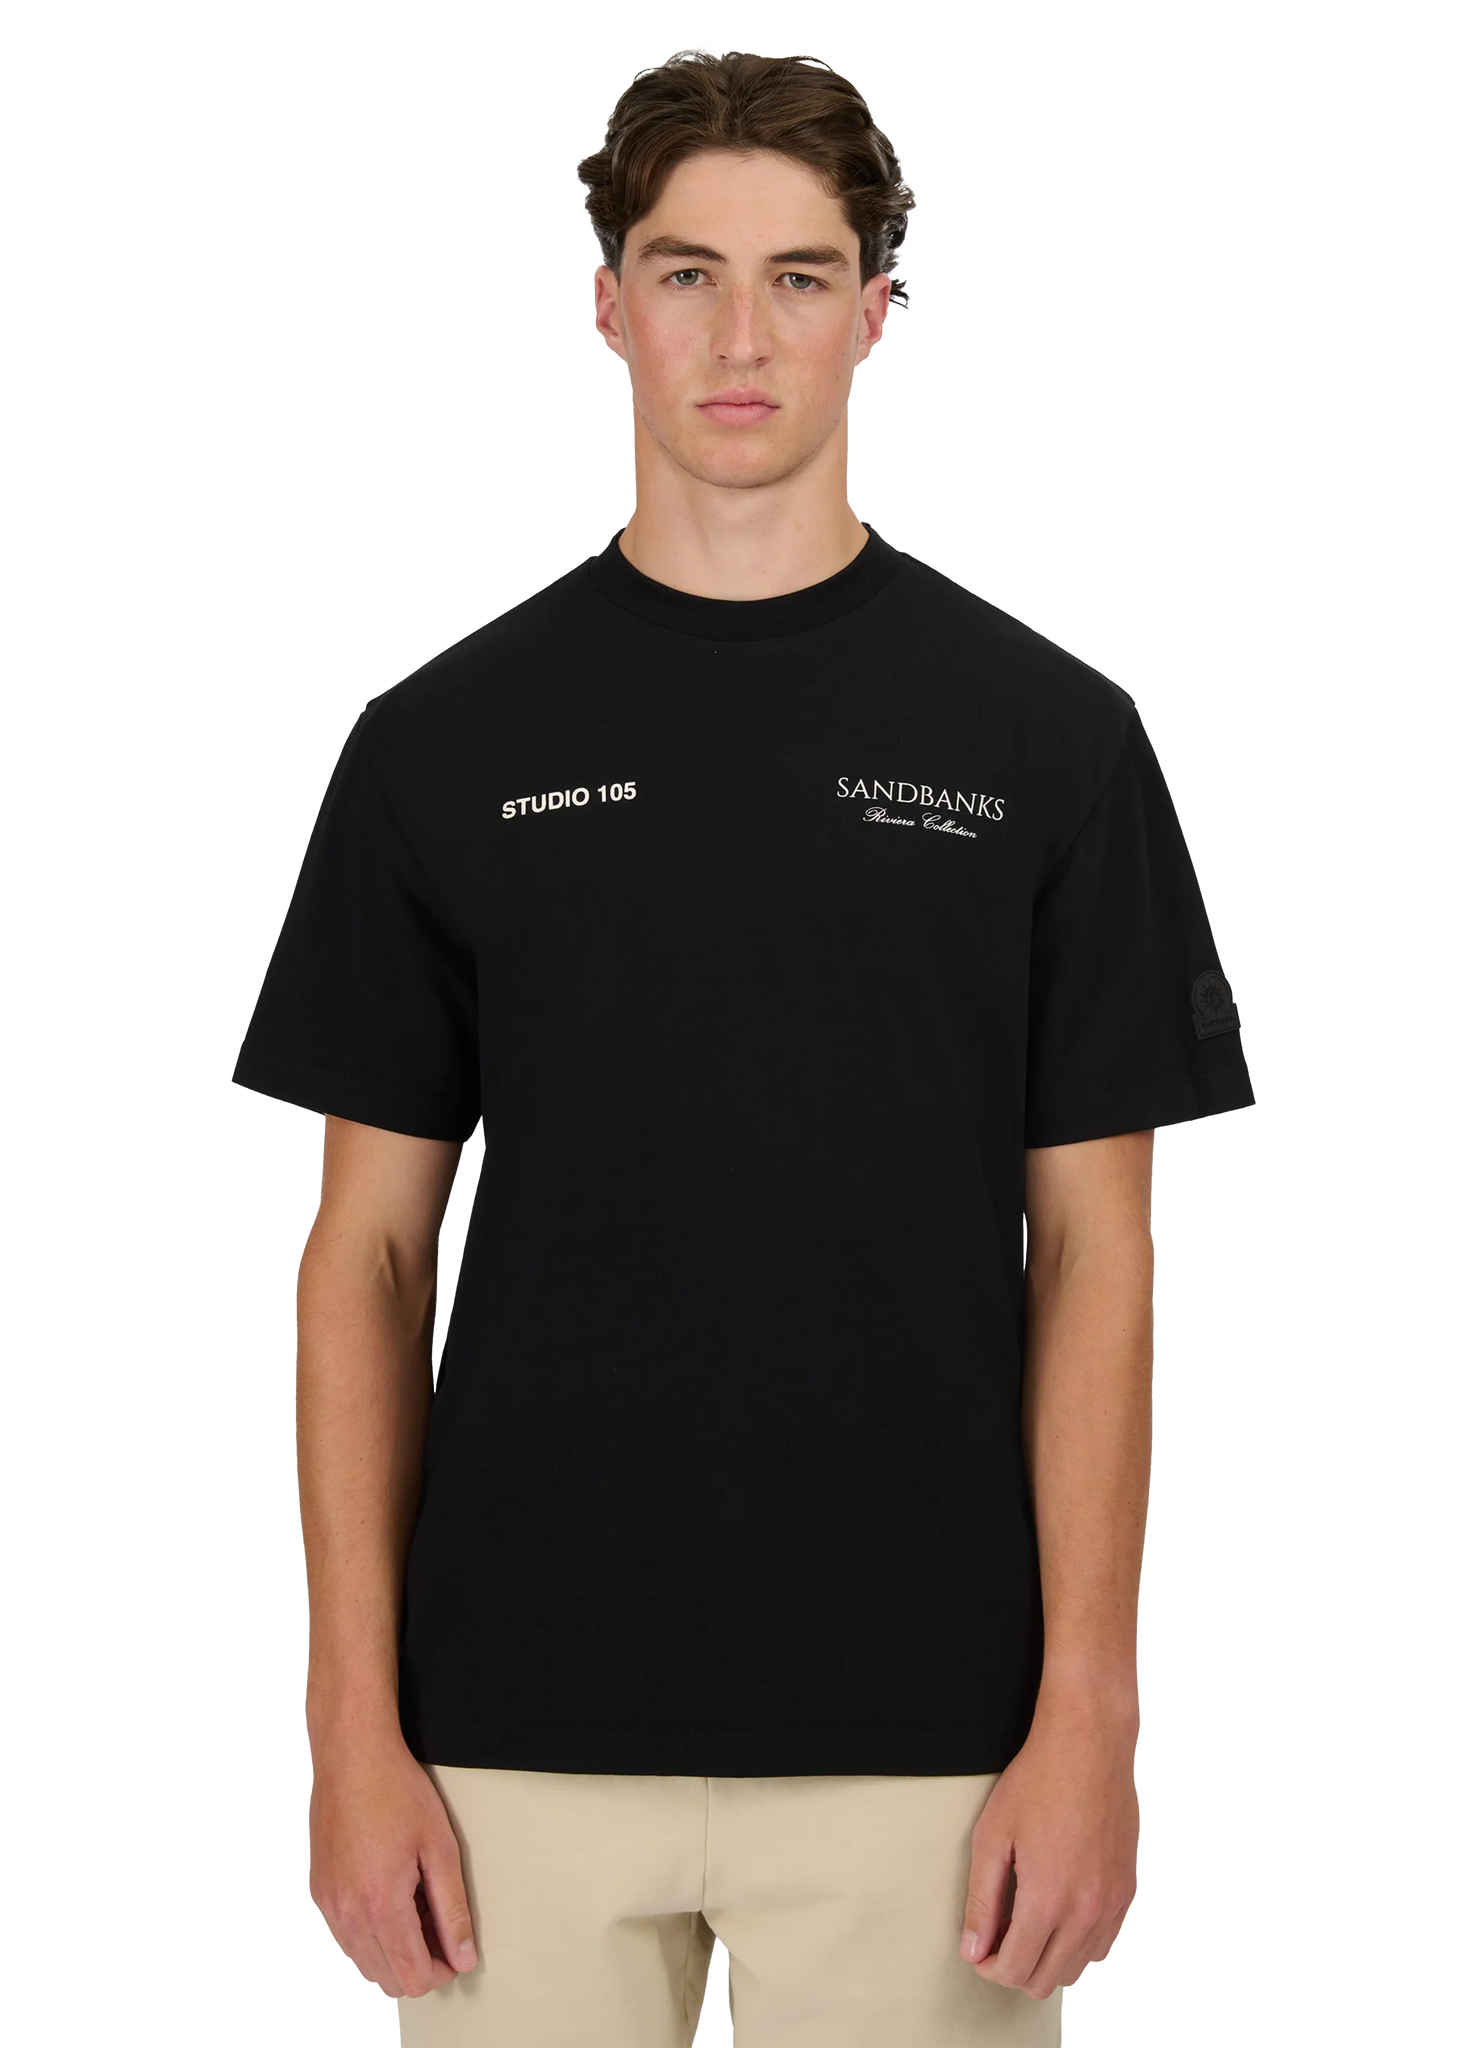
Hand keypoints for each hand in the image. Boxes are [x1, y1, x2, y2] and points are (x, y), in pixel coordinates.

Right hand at [306, 1734, 478, 1999]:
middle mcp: (347, 1914)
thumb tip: (464, 1956)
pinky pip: (345, 1938)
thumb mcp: (440, 1848)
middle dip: (419, 1964)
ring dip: (393, 1951)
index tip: (456, 1949)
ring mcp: (327, 1905)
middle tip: (438, 1923)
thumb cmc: (397, 1791)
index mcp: (381, 1905)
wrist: (351, 1756)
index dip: (442, 1971)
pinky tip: (388, 1896)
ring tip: (415, 1906)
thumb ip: (453, 1910)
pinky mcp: (318, 1893)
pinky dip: (370, 1933)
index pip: (412, 1978)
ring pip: (364, 1964)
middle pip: (387, 1979)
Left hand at [959, 1706, 1140, 1999]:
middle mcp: (1086, 1912)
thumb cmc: (1036, 1782)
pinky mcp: (1128, 1892)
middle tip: (998, 1936)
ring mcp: (1112, 1905)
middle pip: (1045, 1980)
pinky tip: (1058, 1916)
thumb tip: (973, 1950)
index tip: (978, 1948)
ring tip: (1026, 1924)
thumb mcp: (992, 1837)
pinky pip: (1103, 1946)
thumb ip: (982, 1901)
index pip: (1014, 1970)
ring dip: (1046, 1960)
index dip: (988, 1965)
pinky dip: (1077, 1945)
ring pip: (1076, 1969)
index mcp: (1047, 1900)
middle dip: (1014, 1967)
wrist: (1089, 1747)